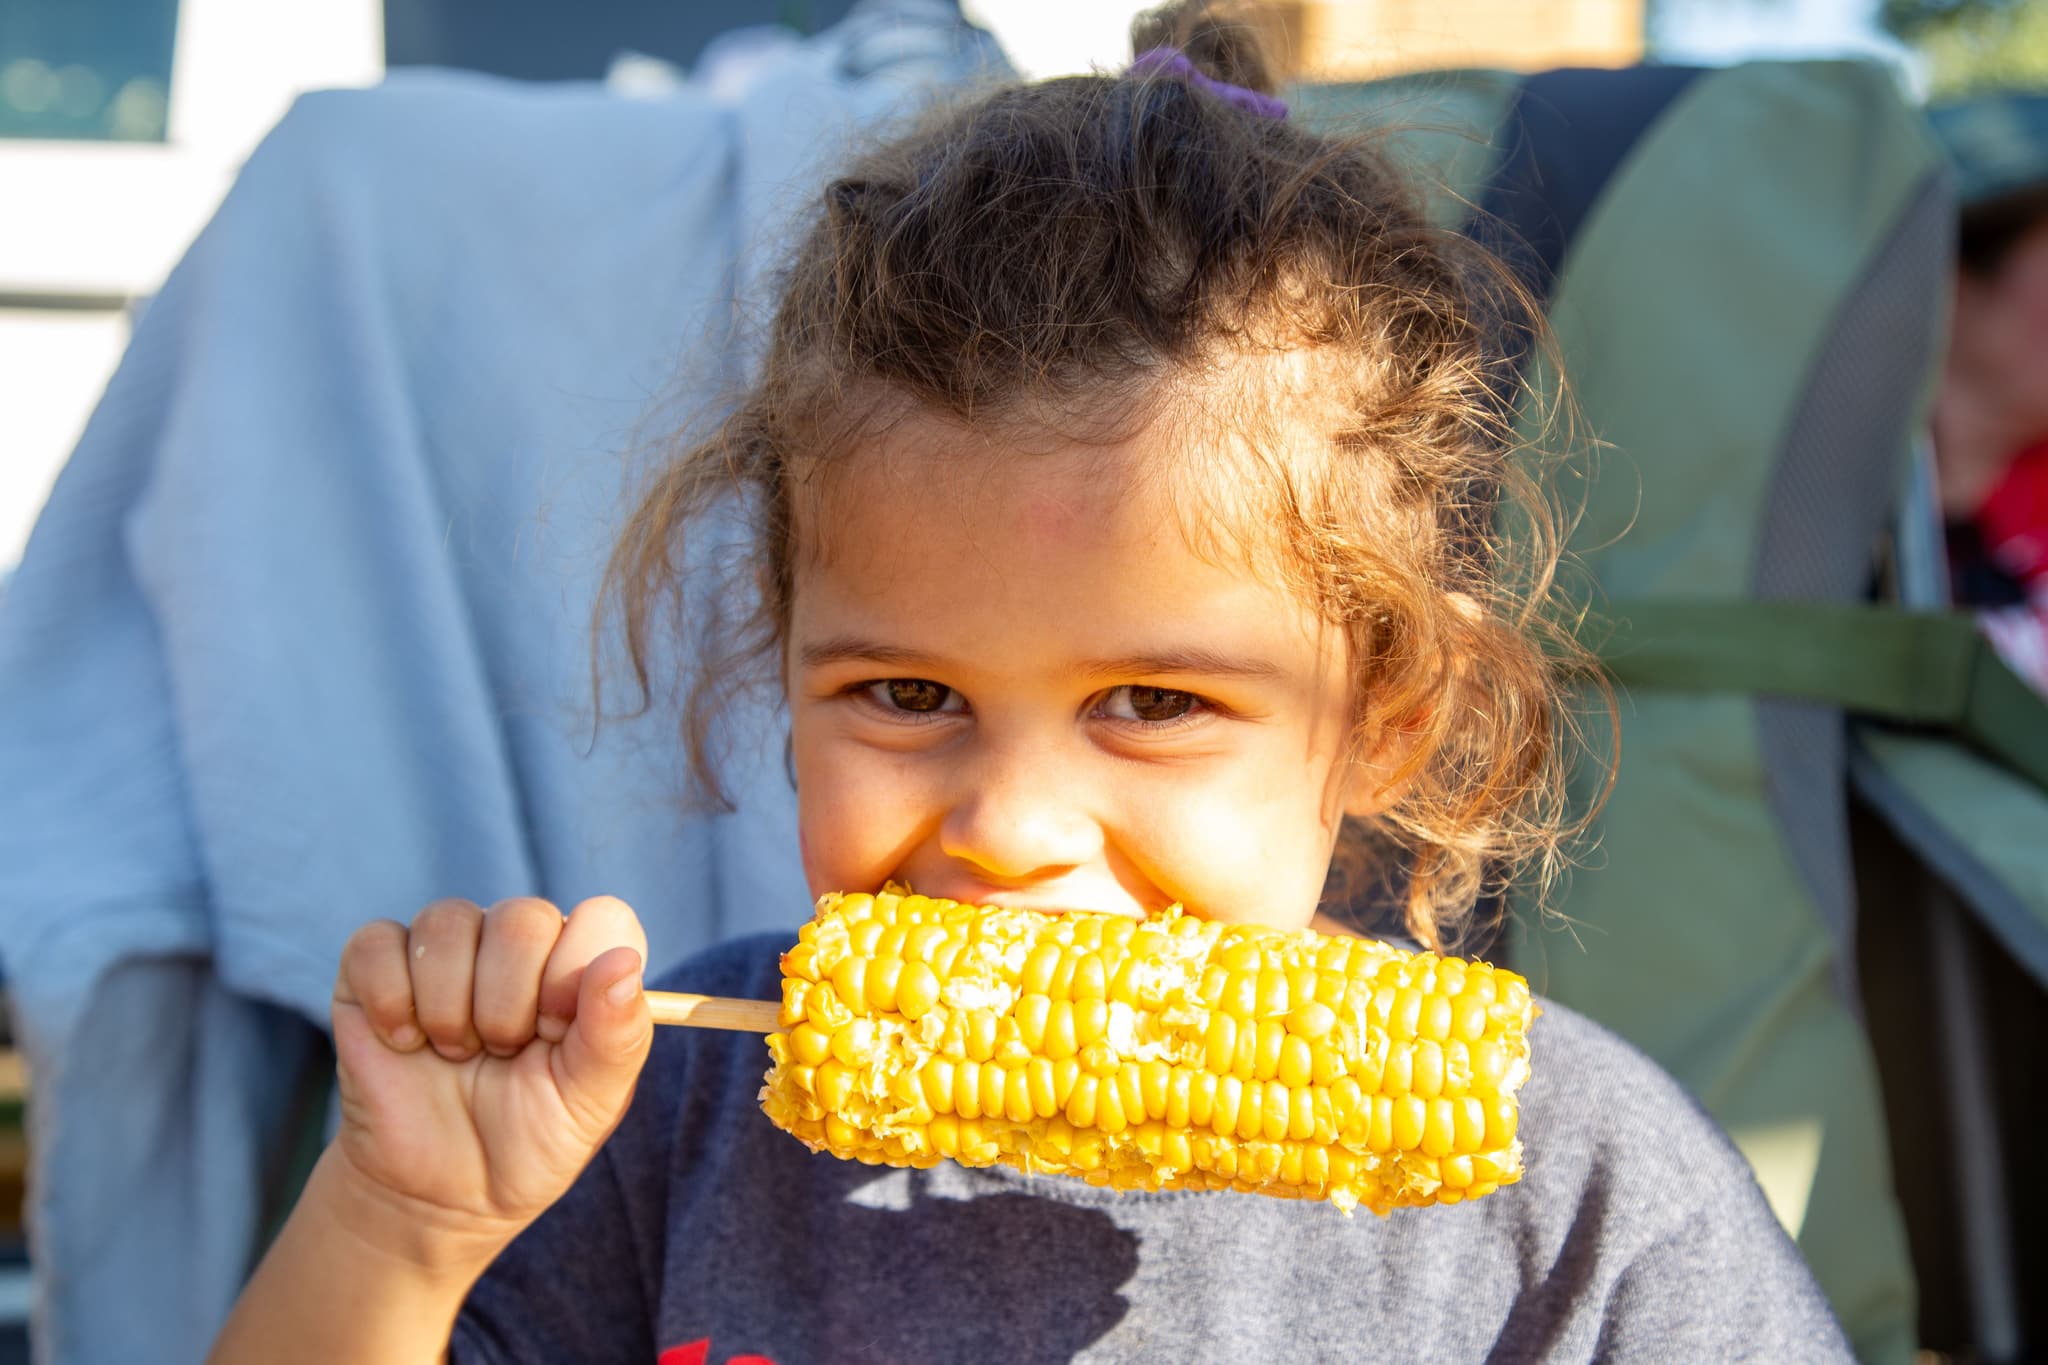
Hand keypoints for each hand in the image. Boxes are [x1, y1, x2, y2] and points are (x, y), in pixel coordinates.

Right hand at [327, 896, 653, 1262]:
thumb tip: (622, 962)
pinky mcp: (376, 966)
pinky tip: (405, 1044)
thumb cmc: (530, 1139)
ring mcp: (446, 949)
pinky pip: (376, 943)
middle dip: (509, 1006)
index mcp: (580, 964)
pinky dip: (391, 1002)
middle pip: (522, 920)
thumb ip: (617, 1033)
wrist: (442, 1191)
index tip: (557, 1034)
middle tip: (503, 1054)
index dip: (577, 977)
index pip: (602, 918)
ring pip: (447, 923)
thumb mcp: (590, 1102)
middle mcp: (517, 944)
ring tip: (456, 1055)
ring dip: (450, 1008)